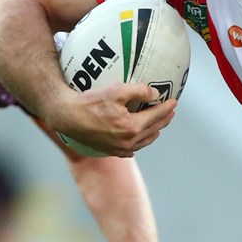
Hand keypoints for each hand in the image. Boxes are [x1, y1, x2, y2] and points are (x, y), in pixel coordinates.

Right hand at [51, 83, 178, 156]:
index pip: (156, 116)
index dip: (166, 108)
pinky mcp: (109, 151)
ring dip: (154, 132)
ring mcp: (119, 149)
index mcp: (132, 127)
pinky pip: (130, 150)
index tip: (174, 101)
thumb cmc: (91, 102)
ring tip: (159, 125)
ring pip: (143, 142)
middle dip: (163, 120)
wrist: (67, 116)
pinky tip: (139, 140)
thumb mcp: (117, 90)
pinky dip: (139, 143)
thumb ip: (139, 91)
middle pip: (153, 130)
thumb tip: (155, 94)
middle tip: (170, 112)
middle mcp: (128, 141)